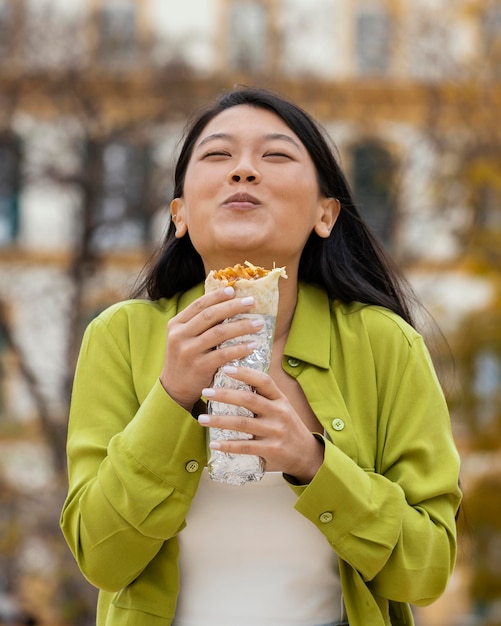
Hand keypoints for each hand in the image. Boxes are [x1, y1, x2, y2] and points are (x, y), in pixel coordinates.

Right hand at [160, 287, 265, 410]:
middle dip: (233, 306)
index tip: (234, 290)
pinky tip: (252, 345)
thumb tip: (227, 305)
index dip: (217, 296)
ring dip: (241, 326)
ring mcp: (188, 351)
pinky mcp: (199, 366)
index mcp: (176, 324)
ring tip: (258, 324)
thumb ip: (199, 324)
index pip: (199, 305)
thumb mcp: (184, 338)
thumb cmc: (185, 359)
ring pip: (218, 333)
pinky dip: (239, 349)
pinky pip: (223, 354)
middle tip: (251, 302)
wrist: (174, 388)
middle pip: (210, 316)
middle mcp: (180, 335)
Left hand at [199, 366, 324, 483]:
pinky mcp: (271, 450)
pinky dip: (227, 445)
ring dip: (219, 420)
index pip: (263, 380)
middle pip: (248, 399)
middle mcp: (279, 412)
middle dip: (224, 394)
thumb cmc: (288, 427)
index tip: (225, 368)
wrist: (307, 454)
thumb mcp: (282, 407)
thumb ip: (264, 396)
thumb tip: (235, 381)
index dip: (244, 373)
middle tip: (205, 392)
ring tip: (201, 418)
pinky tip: (214, 444)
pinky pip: (245, 446)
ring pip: (242, 423)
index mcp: (280, 399)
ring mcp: (275, 432)